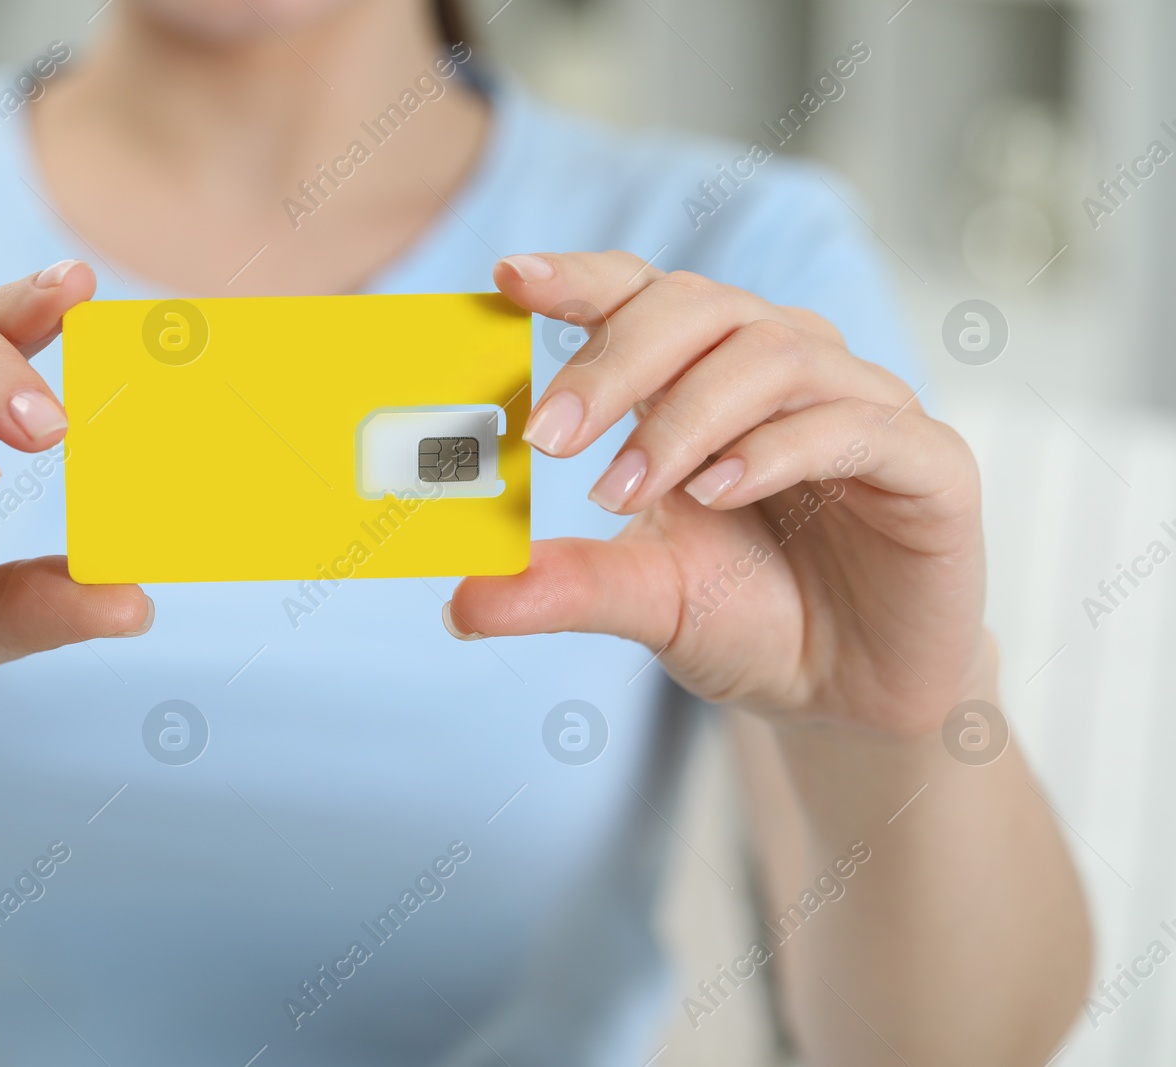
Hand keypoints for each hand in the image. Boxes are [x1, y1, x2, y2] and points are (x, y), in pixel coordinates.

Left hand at [448, 251, 986, 733]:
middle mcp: (785, 371)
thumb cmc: (746, 619)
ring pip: (774, 355)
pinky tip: (718, 490)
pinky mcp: (929, 464)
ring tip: (623, 490)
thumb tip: (458, 602)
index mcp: (707, 379)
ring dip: (687, 417)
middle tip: (547, 435)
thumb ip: (564, 585)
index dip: (581, 278)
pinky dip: (778, 449)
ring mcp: (862, 408)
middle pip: (702, 306)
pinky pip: (855, 424)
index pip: (644, 297)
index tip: (507, 280)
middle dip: (616, 361)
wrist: (847, 700)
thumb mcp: (644, 598)